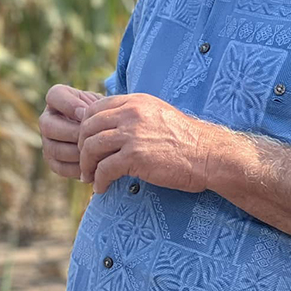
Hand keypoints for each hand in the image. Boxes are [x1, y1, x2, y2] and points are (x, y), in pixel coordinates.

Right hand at [39, 84, 102, 178]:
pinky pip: (61, 167)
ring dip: (76, 153)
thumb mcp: (103, 105)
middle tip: (92, 137)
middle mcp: (47, 120)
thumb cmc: (106, 114)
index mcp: (57, 99)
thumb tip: (85, 117)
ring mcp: (47, 142)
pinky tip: (94, 166)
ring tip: (96, 153)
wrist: (108, 134)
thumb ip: (95, 108)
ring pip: (54, 149)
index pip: (54, 96)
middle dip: (72, 132)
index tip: (87, 113)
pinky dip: (78, 168)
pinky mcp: (53, 161)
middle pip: (48, 126)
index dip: (69, 105)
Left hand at [77, 93, 220, 193]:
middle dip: (81, 147)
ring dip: (86, 165)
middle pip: (87, 127)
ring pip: (91, 147)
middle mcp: (130, 114)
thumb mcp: (158, 114)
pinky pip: (104, 169)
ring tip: (89, 177)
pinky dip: (99, 180)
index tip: (86, 143)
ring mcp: (132, 134)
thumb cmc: (186, 139)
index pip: (95, 108)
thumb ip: (134, 114)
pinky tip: (101, 188)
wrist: (208, 155)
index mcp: (135, 102)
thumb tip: (111, 124)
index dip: (85, 127)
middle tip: (85, 163)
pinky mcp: (135, 157)